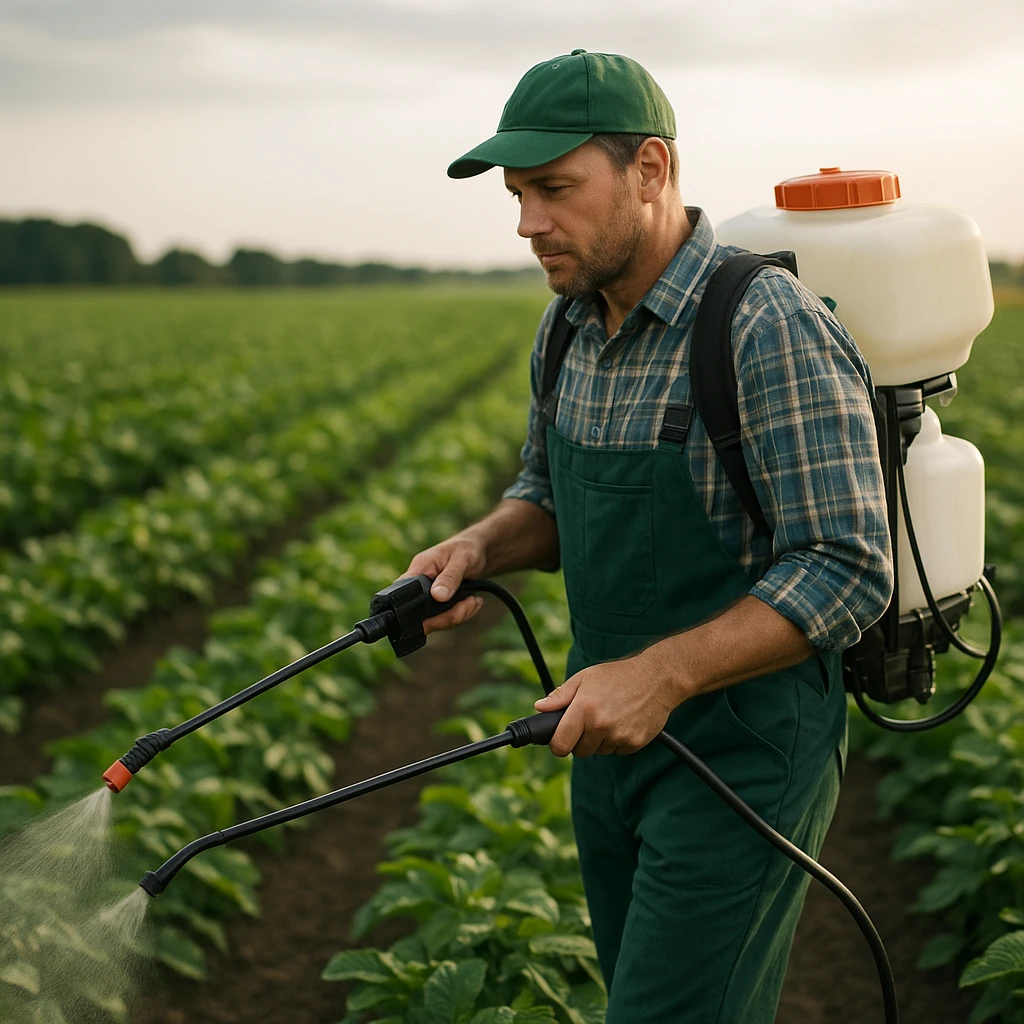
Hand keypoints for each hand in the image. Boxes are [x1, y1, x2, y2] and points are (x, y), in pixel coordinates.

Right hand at [402, 533, 487, 634]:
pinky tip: (472, 603)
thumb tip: (437, 596)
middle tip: (470, 603)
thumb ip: (449, 577)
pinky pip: (446, 620)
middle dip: (448, 617)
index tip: (444, 605)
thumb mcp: (461, 560)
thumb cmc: (467, 548)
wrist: (478, 551)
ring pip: (436, 621)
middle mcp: (418, 587)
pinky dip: (462, 615)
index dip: (418, 610)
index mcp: (418, 570)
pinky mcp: (438, 606)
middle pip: (422, 617)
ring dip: (459, 615)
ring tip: (473, 601)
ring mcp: (427, 598)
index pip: (405, 595)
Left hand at [533, 649, 679, 756]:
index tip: (560, 740)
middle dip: (580, 740)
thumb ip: (560, 695)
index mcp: (584, 709)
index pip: (560, 745)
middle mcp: (601, 725)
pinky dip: (617, 741)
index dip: (557, 744)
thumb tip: (540, 707)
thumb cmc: (618, 676)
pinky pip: (617, 751)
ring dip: (600, 741)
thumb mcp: (585, 678)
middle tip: (589, 721)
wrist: (657, 678)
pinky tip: (623, 721)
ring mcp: (619, 736)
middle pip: (579, 751)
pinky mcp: (635, 743)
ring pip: (599, 751)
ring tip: (609, 716)